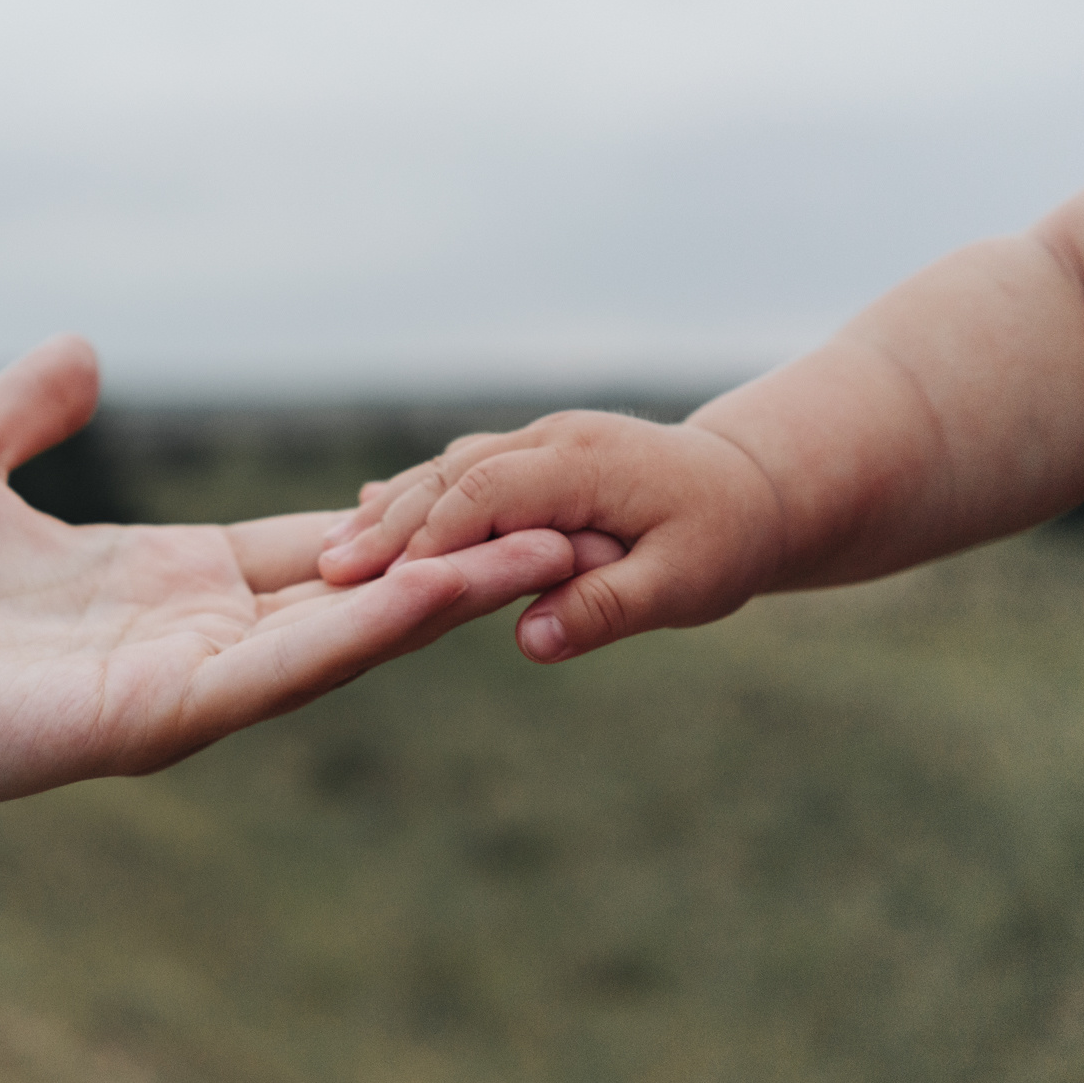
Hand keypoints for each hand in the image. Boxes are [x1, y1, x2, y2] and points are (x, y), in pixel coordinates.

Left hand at [0, 337, 592, 837]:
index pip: (296, 549)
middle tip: (565, 518)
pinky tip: (449, 587)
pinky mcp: (148, 719)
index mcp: (144, 578)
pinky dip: (372, 632)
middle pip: (345, 596)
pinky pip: (281, 670)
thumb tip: (80, 347)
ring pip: (339, 637)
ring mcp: (170, 684)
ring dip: (444, 596)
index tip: (475, 486)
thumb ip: (27, 407)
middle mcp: (175, 636)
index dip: (386, 522)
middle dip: (451, 561)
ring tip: (549, 543)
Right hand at [314, 411, 783, 662]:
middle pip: (449, 474)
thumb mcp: (685, 585)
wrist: (754, 486)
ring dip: (390, 509)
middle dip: (389, 522)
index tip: (377, 582)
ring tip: (330, 555)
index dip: (429, 536)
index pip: (487, 492)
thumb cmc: (726, 539)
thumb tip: (532, 642)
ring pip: (445, 469)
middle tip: (330, 570)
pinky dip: (414, 496)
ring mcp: (537, 443)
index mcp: (586, 464)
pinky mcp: (530, 458)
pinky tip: (364, 515)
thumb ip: (607, 609)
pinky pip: (460, 471)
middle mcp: (552, 440)